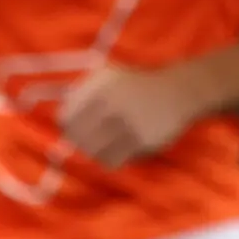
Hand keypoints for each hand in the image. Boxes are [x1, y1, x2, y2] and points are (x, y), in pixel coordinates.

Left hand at [57, 63, 202, 167]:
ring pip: (94, 152)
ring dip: (97, 153)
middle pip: (78, 138)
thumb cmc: (136, 86)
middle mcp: (113, 101)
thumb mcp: (108, 77)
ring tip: (108, 145)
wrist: (180, 91)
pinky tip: (121, 151)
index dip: (67, 128)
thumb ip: (80, 94)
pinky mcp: (142, 139)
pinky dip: (112, 159)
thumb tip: (59, 122)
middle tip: (91, 141)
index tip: (73, 130)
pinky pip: (113, 161)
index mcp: (101, 84)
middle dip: (81, 142)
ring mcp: (128, 121)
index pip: (66, 117)